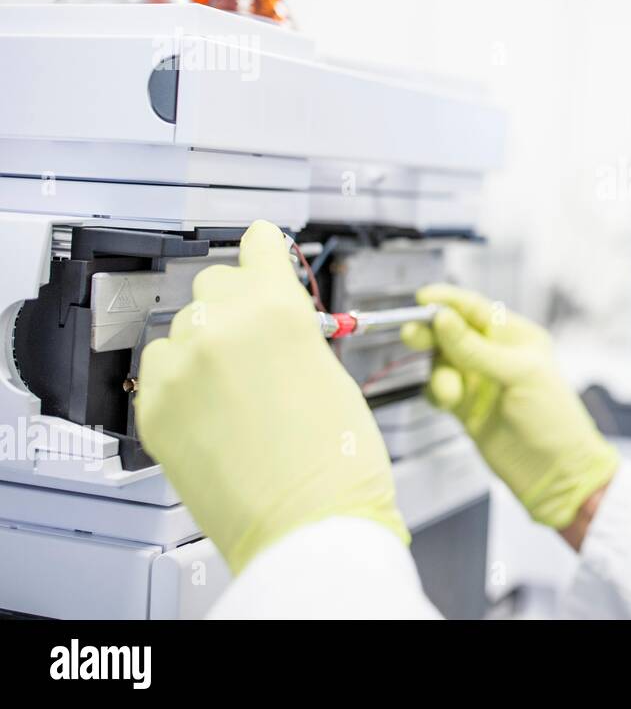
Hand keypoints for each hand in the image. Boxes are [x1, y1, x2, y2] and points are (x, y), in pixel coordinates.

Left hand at [136, 220, 407, 573]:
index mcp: (277, 309)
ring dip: (204, 347)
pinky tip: (211, 410)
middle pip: (214, 284)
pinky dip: (180, 383)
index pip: (257, 246)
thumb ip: (291, 332)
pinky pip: (158, 372)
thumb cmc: (336, 460)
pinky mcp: (155, 408)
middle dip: (235, 306)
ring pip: (182, 329)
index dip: (261, 249)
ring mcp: (181, 368)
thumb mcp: (330, 370)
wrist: (309, 522)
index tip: (256, 247)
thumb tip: (269, 320)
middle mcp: (222, 327)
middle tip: (254, 344)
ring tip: (235, 391)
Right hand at [400, 285, 618, 530]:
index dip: (447, 301)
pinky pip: (439, 389)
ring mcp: (480, 381)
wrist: (556, 473)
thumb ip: (475, 348)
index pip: (475, 308)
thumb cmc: (553, 419)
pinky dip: (437, 393)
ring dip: (439, 373)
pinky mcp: (467, 407)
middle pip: (452, 332)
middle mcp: (496, 354)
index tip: (421, 298)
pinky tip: (448, 403)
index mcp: (516, 337)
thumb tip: (442, 317)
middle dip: (431, 332)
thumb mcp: (518, 375)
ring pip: (442, 362)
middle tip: (412, 335)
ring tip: (451, 394)